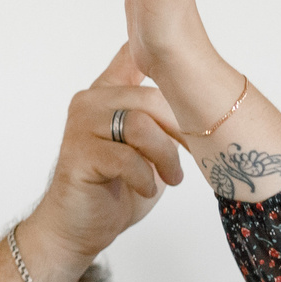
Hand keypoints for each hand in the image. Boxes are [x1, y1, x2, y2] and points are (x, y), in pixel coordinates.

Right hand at [19, 45, 184, 273]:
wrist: (80, 227)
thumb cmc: (117, 189)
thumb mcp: (148, 149)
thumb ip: (161, 120)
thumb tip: (201, 101)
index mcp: (107, 94)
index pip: (131, 55)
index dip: (159, 54)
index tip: (187, 70)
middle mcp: (90, 102)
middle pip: (150, 98)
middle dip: (182, 130)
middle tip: (195, 156)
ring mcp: (81, 127)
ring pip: (141, 126)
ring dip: (166, 156)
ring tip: (172, 178)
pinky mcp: (79, 155)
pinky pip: (127, 158)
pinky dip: (145, 178)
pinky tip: (146, 189)